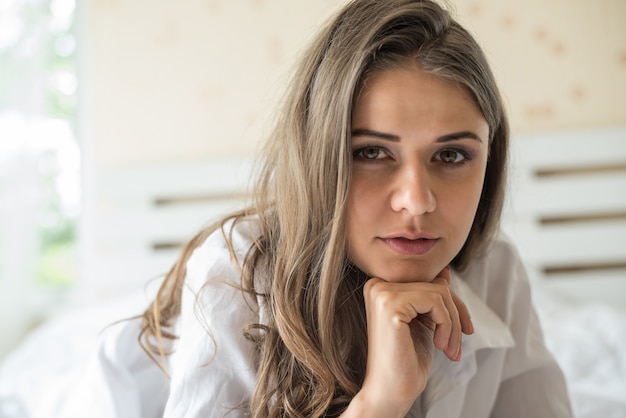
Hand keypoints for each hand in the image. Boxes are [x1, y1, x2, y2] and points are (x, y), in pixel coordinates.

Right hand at [342, 267, 472, 416]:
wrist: (391, 392)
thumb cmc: (406, 361)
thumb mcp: (423, 322)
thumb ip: (429, 295)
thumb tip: (444, 271)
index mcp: (380, 288)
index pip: (428, 280)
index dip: (452, 304)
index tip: (465, 330)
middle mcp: (377, 286)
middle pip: (436, 284)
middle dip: (456, 315)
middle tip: (457, 346)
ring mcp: (382, 293)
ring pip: (440, 292)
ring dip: (454, 324)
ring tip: (450, 349)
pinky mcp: (391, 304)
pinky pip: (436, 301)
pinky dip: (448, 325)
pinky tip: (440, 346)